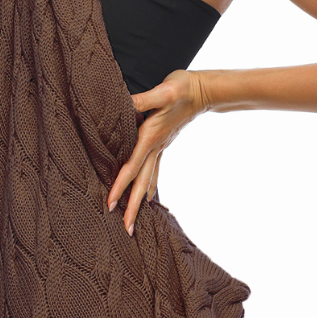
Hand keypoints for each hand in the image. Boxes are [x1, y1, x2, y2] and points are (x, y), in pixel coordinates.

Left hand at [107, 69, 209, 233]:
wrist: (206, 90)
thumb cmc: (183, 87)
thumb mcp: (163, 91)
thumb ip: (142, 100)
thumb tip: (122, 104)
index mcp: (151, 136)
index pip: (132, 166)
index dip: (120, 185)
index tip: (111, 204)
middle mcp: (155, 147)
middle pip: (141, 182)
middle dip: (133, 207)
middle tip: (126, 230)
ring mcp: (161, 147)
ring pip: (147, 179)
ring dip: (140, 201)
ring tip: (133, 220)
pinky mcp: (164, 143)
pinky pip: (154, 170)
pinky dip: (150, 185)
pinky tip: (149, 196)